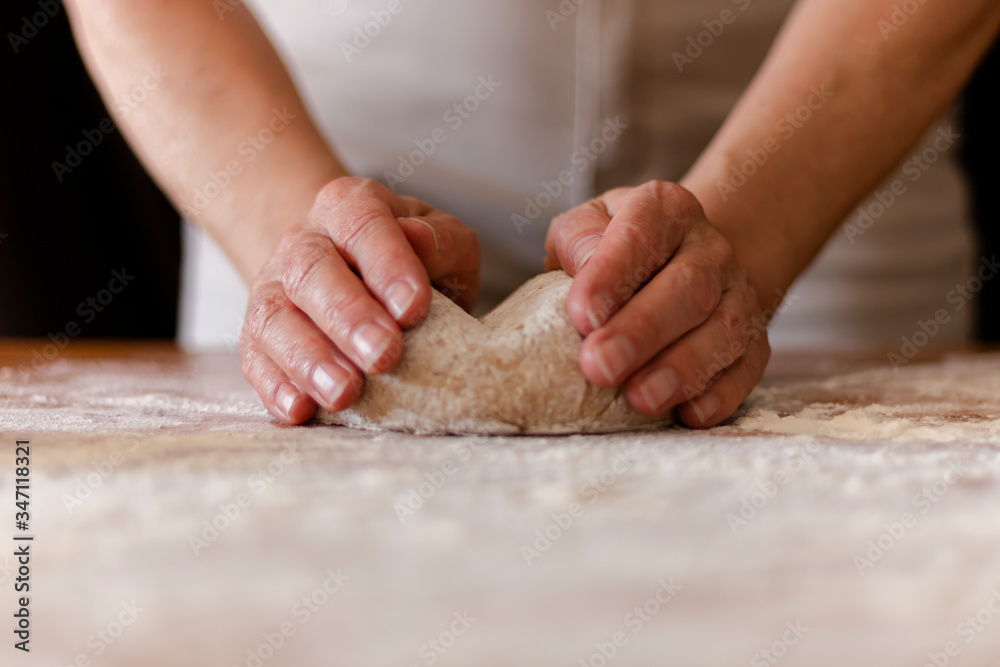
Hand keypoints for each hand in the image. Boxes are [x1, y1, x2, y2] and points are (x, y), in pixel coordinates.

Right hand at [241, 177, 479, 423]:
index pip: (364, 225)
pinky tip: (300, 409)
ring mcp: (273, 287)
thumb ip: (442, 243)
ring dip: (308, 358)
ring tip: (344, 393)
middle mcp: (305, 242)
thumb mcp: (445, 245)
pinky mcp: (258, 335)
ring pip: (275, 317)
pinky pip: (255, 358)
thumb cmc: (413, 265)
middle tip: (383, 356)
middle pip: (312, 270)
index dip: (387, 265)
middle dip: (348, 316)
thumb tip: (420, 241)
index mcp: (351, 207)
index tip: (413, 309)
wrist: (353, 272)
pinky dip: (275, 385)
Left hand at [545, 180, 770, 427]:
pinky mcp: (754, 340)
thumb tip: (581, 269)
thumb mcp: (589, 225)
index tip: (582, 315)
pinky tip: (688, 414)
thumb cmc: (619, 249)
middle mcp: (710, 249)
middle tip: (599, 366)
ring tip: (638, 400)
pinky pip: (746, 369)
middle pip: (688, 288)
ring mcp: (738, 295)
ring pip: (722, 332)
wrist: (687, 259)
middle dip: (642, 331)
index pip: (641, 235)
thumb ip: (579, 240)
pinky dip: (719, 395)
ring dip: (681, 370)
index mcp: (666, 211)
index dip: (612, 275)